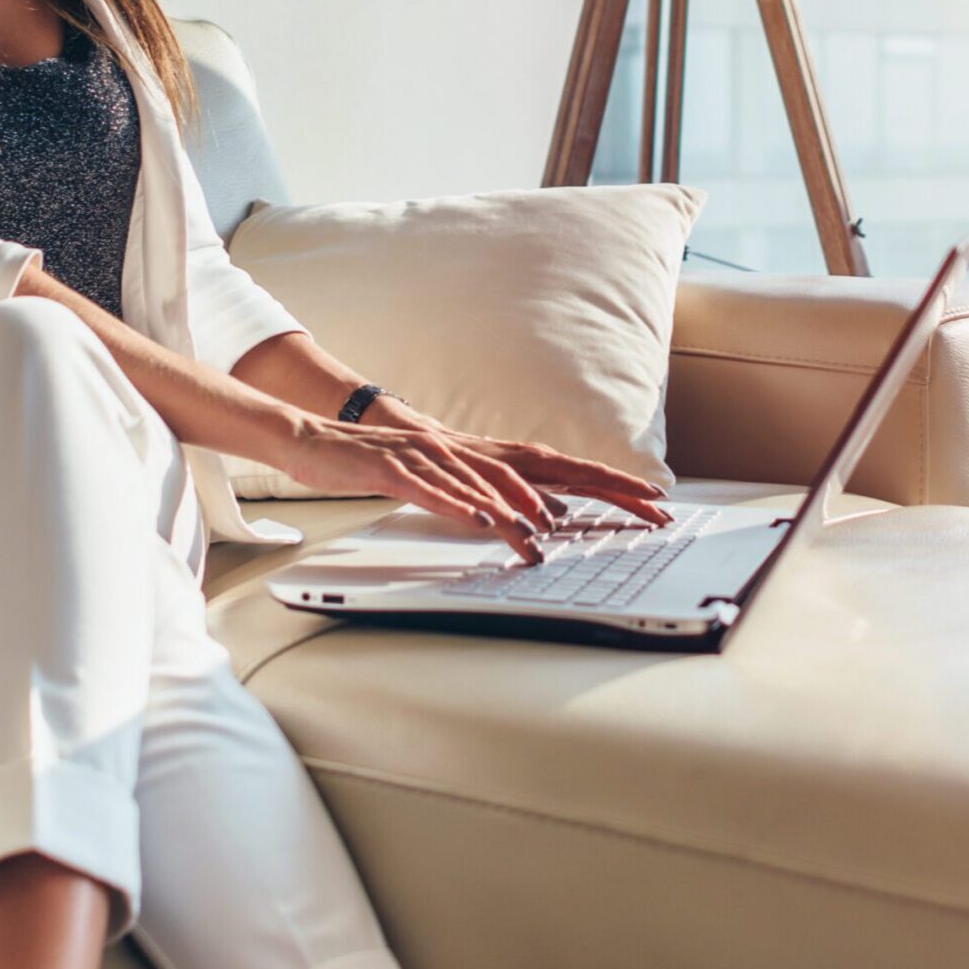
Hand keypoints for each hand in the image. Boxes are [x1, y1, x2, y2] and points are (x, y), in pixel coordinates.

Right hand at [264, 419, 666, 560]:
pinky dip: (456, 504)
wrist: (314, 440)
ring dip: (521, 505)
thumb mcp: (451, 481)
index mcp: (483, 454)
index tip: (654, 498)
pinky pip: (430, 489)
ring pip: (485, 481)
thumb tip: (546, 515)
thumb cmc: (382, 464)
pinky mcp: (392, 468)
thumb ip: (497, 495)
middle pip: (542, 466)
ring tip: (551, 529)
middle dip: (596, 485)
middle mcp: (465, 449)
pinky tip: (478, 520)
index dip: (608, 480)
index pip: (558, 465)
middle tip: (642, 504)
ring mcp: (429, 455)